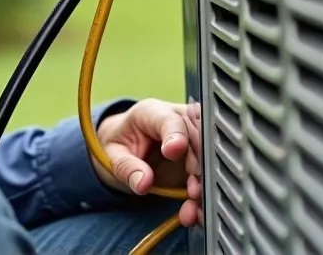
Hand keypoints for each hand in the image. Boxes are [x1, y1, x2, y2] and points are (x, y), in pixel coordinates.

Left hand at [93, 99, 204, 226]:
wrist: (128, 144)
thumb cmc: (122, 141)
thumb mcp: (114, 152)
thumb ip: (127, 166)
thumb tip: (143, 183)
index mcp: (154, 112)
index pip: (171, 120)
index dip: (176, 136)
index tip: (173, 152)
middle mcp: (179, 121)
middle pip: (199, 137)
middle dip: (199, 164)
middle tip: (192, 190)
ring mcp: (193, 138)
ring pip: (208, 156)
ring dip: (204, 183)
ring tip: (192, 207)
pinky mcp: (199, 158)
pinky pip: (207, 173)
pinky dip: (203, 194)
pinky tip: (194, 210)